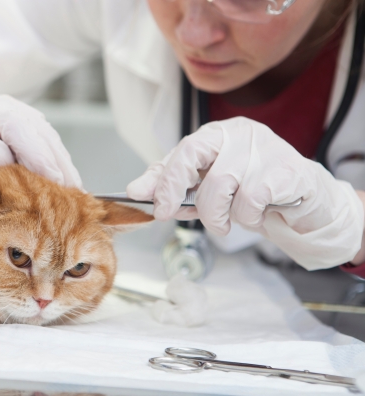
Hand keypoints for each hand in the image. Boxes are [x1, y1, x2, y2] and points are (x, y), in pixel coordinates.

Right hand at [0, 95, 81, 187]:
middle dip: (39, 160)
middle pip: (18, 130)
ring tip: (12, 198)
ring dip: (6, 179)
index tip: (74, 187)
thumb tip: (73, 189)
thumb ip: (34, 161)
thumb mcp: (6, 148)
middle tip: (55, 186)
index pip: (41, 133)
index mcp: (9, 111)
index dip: (59, 160)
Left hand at [126, 117, 363, 269]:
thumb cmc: (249, 191)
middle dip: (177, 189)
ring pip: (221, 187)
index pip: (183, 149)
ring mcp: (265, 148)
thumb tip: (134, 190)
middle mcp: (240, 133)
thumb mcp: (205, 188)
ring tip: (229, 220)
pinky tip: (257, 214)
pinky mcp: (287, 170)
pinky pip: (250, 201)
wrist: (302, 202)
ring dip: (218, 215)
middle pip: (194, 154)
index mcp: (218, 133)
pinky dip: (247, 218)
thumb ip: (172, 186)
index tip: (155, 207)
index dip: (163, 179)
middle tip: (171, 214)